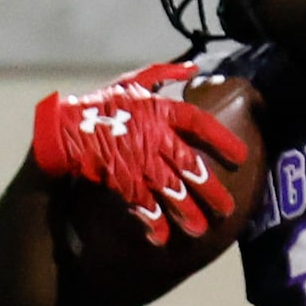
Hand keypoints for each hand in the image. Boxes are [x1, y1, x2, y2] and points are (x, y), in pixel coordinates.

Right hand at [31, 61, 247, 243]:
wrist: (65, 129)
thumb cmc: (100, 104)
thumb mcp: (132, 81)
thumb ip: (164, 74)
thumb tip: (193, 67)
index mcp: (159, 110)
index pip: (198, 123)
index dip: (221, 139)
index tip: (241, 157)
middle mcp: (153, 137)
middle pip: (189, 165)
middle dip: (209, 189)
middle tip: (226, 209)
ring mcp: (138, 160)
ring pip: (170, 189)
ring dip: (186, 212)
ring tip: (200, 231)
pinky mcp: (121, 179)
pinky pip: (142, 204)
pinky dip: (152, 222)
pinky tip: (162, 237)